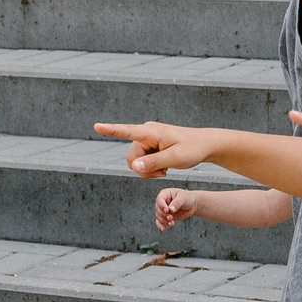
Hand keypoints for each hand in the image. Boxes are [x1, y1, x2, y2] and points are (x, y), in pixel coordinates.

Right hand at [96, 121, 218, 177]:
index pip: (128, 131)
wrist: (204, 145)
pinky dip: (150, 168)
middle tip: (162, 174)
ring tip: (164, 170)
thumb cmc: (192, 149)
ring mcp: (146, 139)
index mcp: (151, 132)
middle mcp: (145, 133)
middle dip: (142, 170)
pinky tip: (163, 168)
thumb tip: (133, 166)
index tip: (97, 126)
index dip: (111, 130)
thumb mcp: (175, 158)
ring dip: (147, 171)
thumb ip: (153, 162)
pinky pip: (140, 162)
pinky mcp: (149, 145)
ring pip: (134, 162)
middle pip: (130, 158)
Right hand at [154, 188, 200, 231]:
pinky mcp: (165, 217)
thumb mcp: (183, 198)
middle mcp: (162, 202)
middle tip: (171, 218)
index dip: (162, 206)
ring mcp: (163, 210)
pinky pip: (160, 222)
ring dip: (164, 221)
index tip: (167, 211)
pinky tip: (164, 229)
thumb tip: (171, 210)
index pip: (159, 200)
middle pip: (158, 209)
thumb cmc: (188, 198)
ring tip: (172, 223)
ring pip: (159, 217)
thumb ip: (177, 203)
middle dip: (164, 215)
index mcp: (165, 194)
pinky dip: (161, 226)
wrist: (193, 205)